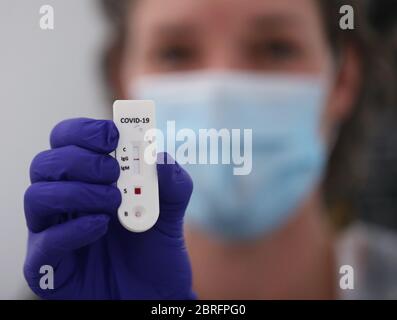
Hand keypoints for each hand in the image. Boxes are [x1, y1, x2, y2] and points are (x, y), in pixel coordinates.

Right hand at [23, 118, 194, 299]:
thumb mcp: (171, 212)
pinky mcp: (48, 266)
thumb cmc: (154, 250)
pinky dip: (74, 228)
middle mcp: (65, 201)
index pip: (67, 142)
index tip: (112, 134)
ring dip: (78, 192)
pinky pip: (45, 241)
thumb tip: (159, 156)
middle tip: (113, 171)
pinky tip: (101, 226)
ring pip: (37, 196)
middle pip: (46, 163)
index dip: (84, 131)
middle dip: (80, 160)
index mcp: (87, 181)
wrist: (154, 293)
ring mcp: (52, 232)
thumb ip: (171, 183)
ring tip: (113, 201)